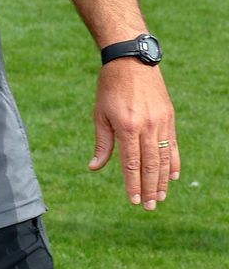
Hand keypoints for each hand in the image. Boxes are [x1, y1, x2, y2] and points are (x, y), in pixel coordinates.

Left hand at [89, 60, 178, 209]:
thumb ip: (102, 143)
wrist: (131, 61)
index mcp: (126, 126)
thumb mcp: (100, 114)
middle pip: (150, 165)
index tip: (134, 201)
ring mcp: (161, 123)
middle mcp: (147, 127)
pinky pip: (173, 145)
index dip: (133, 184)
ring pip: (164, 158)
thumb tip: (94, 167)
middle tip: (150, 207)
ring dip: (162, 180)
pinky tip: (172, 176)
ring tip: (160, 197)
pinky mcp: (169, 118)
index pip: (131, 163)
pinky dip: (174, 162)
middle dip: (149, 188)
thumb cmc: (110, 88)